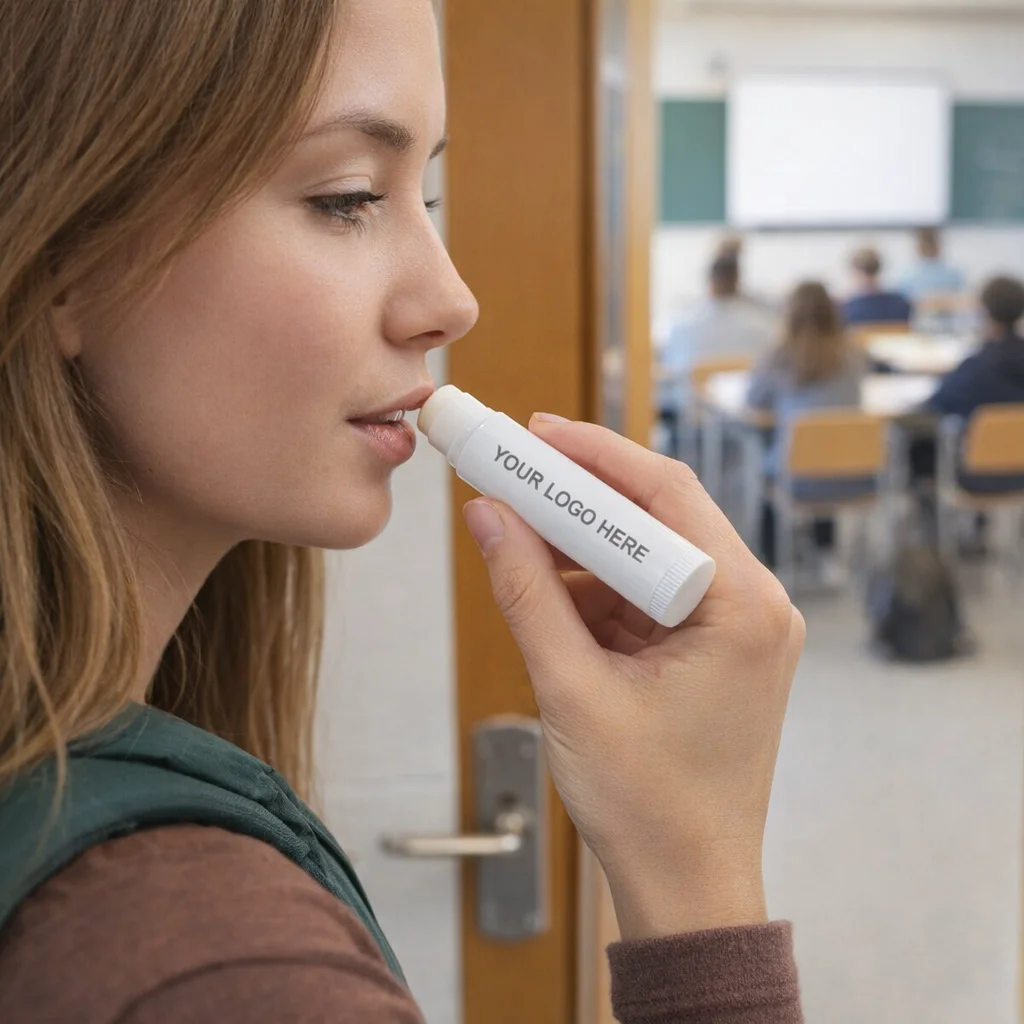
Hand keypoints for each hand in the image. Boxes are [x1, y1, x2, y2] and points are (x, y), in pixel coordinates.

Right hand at [462, 416, 804, 939]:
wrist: (686, 884)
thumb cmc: (650, 806)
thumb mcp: (571, 690)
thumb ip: (525, 594)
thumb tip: (488, 518)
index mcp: (744, 607)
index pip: (666, 495)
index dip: (593, 456)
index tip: (533, 434)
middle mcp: (754, 604)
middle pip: (659, 515)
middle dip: (580, 497)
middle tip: (514, 474)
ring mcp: (735, 626)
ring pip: (647, 554)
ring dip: (581, 547)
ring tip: (516, 539)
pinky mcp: (710, 646)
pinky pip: (646, 593)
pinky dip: (595, 589)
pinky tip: (546, 591)